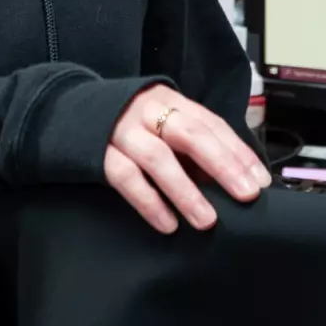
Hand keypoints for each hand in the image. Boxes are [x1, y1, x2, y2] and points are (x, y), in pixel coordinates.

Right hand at [103, 87, 270, 233]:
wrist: (65, 114)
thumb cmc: (127, 125)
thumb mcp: (160, 123)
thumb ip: (190, 145)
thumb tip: (232, 177)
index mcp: (169, 101)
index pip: (211, 124)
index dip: (237, 152)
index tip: (259, 181)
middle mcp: (147, 112)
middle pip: (190, 135)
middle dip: (222, 165)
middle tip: (246, 195)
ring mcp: (121, 132)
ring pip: (158, 159)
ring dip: (186, 191)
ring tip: (207, 220)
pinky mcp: (97, 154)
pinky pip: (126, 178)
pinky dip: (149, 202)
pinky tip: (168, 224)